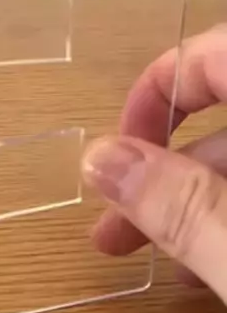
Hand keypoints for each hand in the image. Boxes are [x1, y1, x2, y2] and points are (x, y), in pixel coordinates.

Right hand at [81, 24, 226, 300]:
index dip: (156, 91)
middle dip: (161, 168)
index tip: (116, 152)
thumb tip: (97, 160)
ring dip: (188, 197)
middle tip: (111, 225)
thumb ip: (187, 208)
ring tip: (142, 252)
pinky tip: (204, 258)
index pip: (212, 53)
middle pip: (224, 111)